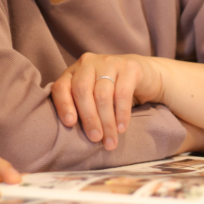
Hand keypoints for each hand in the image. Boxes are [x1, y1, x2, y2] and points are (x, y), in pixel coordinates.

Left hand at [50, 53, 167, 150]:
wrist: (142, 74)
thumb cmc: (111, 91)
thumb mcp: (92, 95)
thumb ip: (81, 108)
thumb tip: (74, 138)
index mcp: (73, 71)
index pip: (61, 87)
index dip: (64, 105)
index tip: (70, 124)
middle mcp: (88, 63)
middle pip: (82, 90)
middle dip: (88, 118)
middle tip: (95, 138)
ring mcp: (109, 62)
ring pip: (102, 94)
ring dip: (106, 121)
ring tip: (109, 140)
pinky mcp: (129, 67)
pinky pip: (122, 93)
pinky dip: (121, 114)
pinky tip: (121, 128)